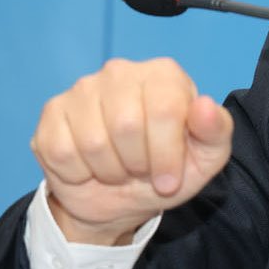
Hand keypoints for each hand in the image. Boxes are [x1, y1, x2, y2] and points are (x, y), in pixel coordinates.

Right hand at [30, 57, 232, 244]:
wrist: (121, 197)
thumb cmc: (169, 169)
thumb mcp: (206, 159)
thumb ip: (216, 132)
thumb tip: (205, 105)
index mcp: (164, 74)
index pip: (164, 110)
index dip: (166, 155)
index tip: (170, 180)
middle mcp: (120, 71)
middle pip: (126, 125)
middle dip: (138, 164)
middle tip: (142, 171)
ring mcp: (82, 89)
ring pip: (93, 141)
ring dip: (110, 171)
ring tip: (120, 169)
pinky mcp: (52, 112)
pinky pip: (62, 152)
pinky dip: (80, 174)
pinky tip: (91, 168)